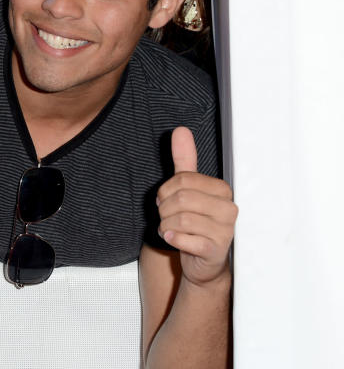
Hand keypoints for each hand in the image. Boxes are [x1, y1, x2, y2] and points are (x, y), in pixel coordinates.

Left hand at [156, 127, 237, 286]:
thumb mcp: (189, 188)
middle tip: (167, 216)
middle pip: (180, 199)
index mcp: (222, 190)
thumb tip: (181, 131)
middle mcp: (228, 209)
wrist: (204, 260)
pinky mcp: (215, 250)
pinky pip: (184, 239)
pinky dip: (172, 238)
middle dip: (164, 209)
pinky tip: (175, 239)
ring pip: (180, 219)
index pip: (183, 179)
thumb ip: (185, 160)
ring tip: (171, 228)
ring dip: (166, 225)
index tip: (166, 200)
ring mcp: (225, 231)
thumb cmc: (197, 221)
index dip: (165, 190)